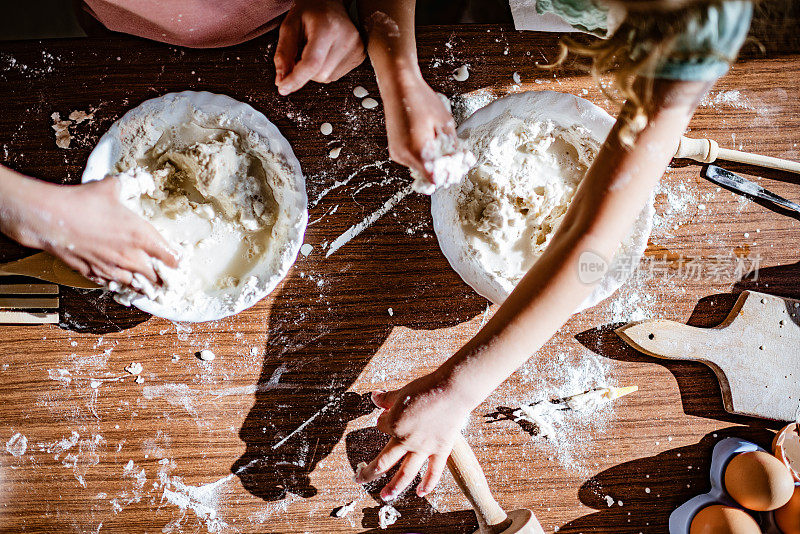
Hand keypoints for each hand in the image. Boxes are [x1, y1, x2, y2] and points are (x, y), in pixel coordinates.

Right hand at [2, 177, 177, 285]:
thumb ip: (130, 184)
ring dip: (144, 287)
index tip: (178, 262)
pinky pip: (112, 285)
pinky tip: (122, 286)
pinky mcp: (93, 273)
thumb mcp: (111, 187)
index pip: (169, 256)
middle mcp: (130, 255)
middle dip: (163, 279)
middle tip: (168, 281)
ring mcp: (111, 267)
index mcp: (141, 235)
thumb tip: (139, 180)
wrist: (50, 218)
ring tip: (151, 290)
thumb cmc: (81, 202)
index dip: (176, 260)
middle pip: (155, 275)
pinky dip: (120, 286)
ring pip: (135, 284)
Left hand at [274, 0, 364, 94]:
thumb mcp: (289, 26)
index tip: (283, 87)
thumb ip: (283, 53)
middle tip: (303, 50)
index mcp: (327, 27)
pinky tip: (326, 53)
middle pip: (318, 74)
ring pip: (326, 78)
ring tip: (316, 49)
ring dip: (315, 70)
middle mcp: (346, 39)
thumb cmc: (310, 11)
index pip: (312, 63)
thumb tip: (281, 80)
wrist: (330, 3)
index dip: (296, 79)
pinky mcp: (359, 56)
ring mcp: (356, 48)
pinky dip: (325, 69)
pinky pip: (335, 76)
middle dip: (305, 70)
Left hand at [355, 372, 469, 499]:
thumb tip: (374, 397)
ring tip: (385, 496)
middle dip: (369, 473)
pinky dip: (428, 485)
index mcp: (394, 424)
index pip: (381, 427)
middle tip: (359, 479)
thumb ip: (386, 399)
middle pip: (382, 462)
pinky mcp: (440, 451)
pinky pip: (433, 472)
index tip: (385, 416)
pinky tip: (421, 493)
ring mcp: (423, 449)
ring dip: (393, 488)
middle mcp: (406, 440)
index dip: (381, 421)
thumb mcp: (402, 392)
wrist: (452, 391)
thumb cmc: (426, 388)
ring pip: (405, 474)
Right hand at [382, 72, 455, 180]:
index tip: (458, 166)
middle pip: (428, 176)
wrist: (399, 86)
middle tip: (455, 156)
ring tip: (442, 144)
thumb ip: (452, 147)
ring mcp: (397, 154)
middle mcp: (404, 157)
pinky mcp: (395, 149)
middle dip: (443, 168)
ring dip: (433, 162)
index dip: (449, 175)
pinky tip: (430, 141)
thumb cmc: (421, 100)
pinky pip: (413, 160)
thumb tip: (461, 162)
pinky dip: (424, 156)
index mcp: (417, 152)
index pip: (435, 178)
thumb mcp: (445, 123)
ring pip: (421, 168)